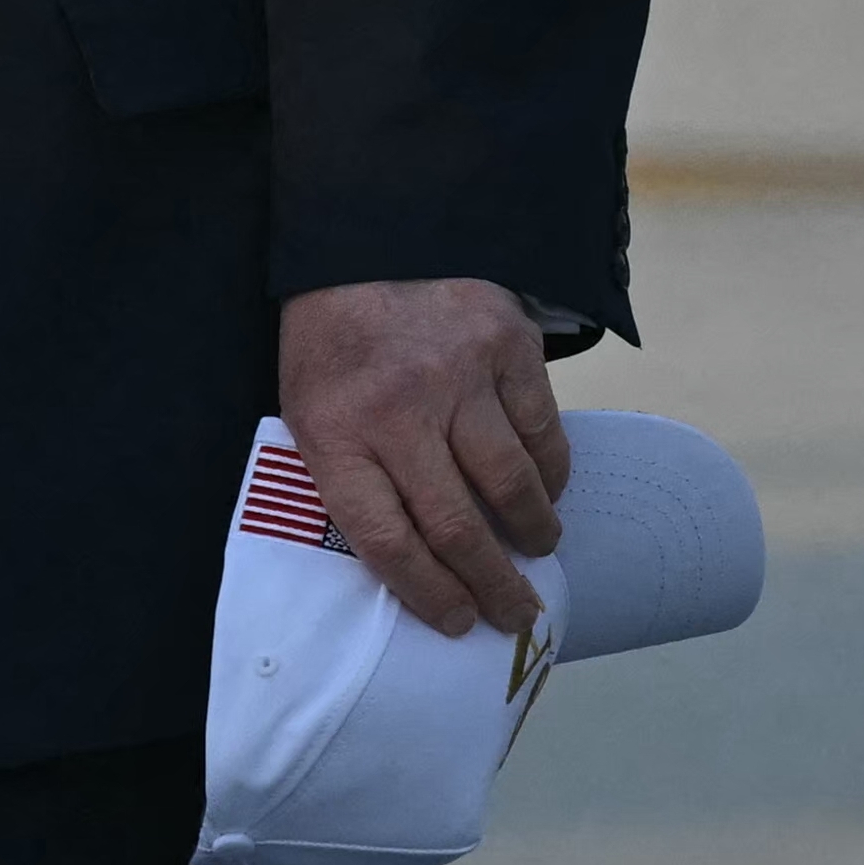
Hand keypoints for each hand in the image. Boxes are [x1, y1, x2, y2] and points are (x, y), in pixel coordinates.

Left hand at [277, 278, 569, 639]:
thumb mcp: (311, 414)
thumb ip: (352, 481)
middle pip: (457, 527)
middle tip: (517, 616)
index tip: (458, 624)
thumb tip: (416, 564)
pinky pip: (542, 427)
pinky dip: (552, 471)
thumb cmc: (334, 347)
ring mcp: (459, 375)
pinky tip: (548, 489)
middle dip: (494, 587)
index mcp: (337, 435)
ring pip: (511, 484)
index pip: (387, 542)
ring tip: (540, 551)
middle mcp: (400, 410)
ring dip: (533, 533)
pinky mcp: (506, 343)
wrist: (364, 240)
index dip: (428, 595)